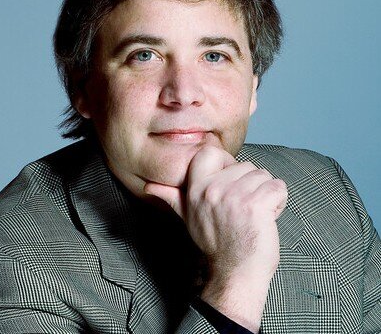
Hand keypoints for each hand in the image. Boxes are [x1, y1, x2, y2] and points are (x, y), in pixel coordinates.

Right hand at [145, 145, 286, 332]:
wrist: (234, 275)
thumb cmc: (216, 244)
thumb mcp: (188, 218)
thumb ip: (171, 197)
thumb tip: (149, 187)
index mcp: (195, 189)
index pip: (210, 153)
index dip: (226, 163)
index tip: (230, 183)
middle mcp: (212, 190)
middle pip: (245, 166)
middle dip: (250, 186)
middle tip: (242, 211)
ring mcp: (234, 197)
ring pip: (263, 176)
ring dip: (265, 195)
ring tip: (253, 216)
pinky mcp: (256, 205)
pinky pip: (278, 187)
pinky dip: (278, 202)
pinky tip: (267, 218)